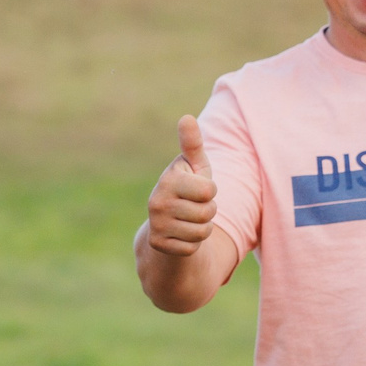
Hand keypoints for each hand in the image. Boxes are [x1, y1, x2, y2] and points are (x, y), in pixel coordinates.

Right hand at [146, 116, 218, 256]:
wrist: (166, 221)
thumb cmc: (187, 188)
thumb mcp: (194, 166)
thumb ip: (193, 144)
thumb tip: (186, 117)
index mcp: (168, 179)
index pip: (209, 191)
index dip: (210, 191)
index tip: (197, 190)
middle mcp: (156, 201)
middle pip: (208, 212)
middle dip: (208, 212)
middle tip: (193, 208)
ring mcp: (156, 224)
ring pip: (202, 232)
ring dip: (202, 228)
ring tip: (189, 220)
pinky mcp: (158, 244)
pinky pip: (192, 248)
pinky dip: (192, 243)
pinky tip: (181, 234)